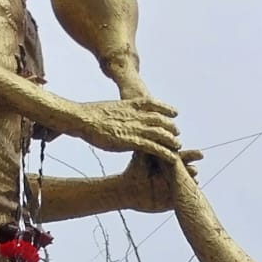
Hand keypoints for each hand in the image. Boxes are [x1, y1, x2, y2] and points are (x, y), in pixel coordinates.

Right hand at [62, 96, 182, 159]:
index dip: (165, 107)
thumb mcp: (110, 108)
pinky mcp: (131, 141)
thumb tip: (120, 114)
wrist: (82, 118)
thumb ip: (120, 111)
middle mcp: (135, 115)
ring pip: (160, 133)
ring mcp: (135, 128)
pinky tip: (173, 157)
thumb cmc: (91, 115)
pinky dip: (165, 152)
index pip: (153, 104)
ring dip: (171, 139)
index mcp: (129, 105)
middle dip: (170, 125)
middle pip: (159, 119)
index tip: (175, 112)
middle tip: (177, 132)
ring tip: (178, 145)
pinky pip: (153, 147)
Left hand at [121, 149, 203, 211]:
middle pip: (186, 165)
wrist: (127, 192)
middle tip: (200, 154)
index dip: (187, 151)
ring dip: (191, 175)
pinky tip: (192, 187)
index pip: (179, 154)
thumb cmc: (132, 173)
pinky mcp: (173, 200)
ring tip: (194, 172)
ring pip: (187, 180)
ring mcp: (173, 186)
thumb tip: (152, 133)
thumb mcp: (140, 158)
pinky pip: (184, 197)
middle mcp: (172, 173)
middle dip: (193, 159)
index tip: (191, 144)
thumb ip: (148, 148)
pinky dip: (188, 193)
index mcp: (165, 162)